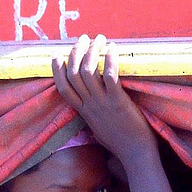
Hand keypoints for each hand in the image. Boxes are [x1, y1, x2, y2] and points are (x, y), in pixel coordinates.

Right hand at [52, 34, 157, 170]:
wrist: (135, 153)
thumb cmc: (119, 142)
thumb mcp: (97, 129)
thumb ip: (90, 116)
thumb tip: (88, 107)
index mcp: (83, 112)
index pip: (63, 88)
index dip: (57, 71)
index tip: (57, 55)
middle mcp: (89, 106)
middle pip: (74, 74)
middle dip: (75, 52)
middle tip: (82, 38)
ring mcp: (103, 104)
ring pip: (88, 71)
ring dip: (92, 51)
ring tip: (99, 39)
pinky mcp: (118, 101)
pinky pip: (110, 76)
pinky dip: (109, 60)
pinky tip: (112, 49)